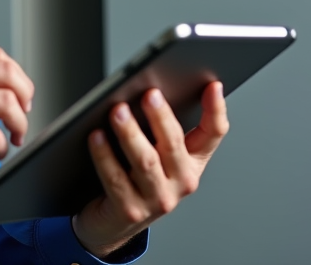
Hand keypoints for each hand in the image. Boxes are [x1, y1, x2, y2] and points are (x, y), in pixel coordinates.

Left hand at [72, 82, 228, 258]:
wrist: (113, 224)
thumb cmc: (136, 179)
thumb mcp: (158, 153)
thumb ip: (160, 126)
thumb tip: (151, 87)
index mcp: (192, 162)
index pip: (212, 134)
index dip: (215, 110)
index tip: (212, 86)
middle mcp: (181, 183)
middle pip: (173, 144)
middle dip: (161, 117)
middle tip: (149, 94)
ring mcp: (157, 200)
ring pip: (145, 161)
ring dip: (130, 133)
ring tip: (117, 111)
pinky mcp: (129, 210)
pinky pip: (115, 178)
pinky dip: (104, 155)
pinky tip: (95, 136)